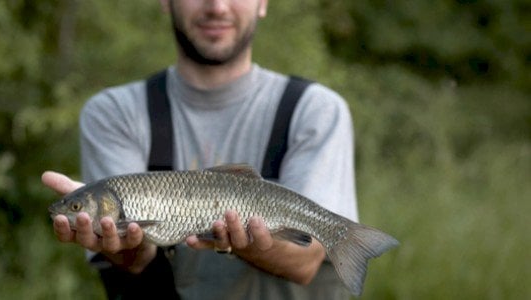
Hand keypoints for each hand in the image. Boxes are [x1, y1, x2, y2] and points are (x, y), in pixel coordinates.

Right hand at [42, 171, 156, 272]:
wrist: (130, 218)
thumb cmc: (101, 207)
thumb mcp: (84, 196)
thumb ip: (65, 187)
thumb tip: (44, 175)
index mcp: (80, 230)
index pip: (66, 234)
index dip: (61, 228)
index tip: (58, 217)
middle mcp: (95, 239)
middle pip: (86, 239)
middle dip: (84, 228)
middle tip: (82, 216)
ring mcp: (114, 242)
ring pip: (109, 243)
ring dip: (108, 232)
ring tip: (107, 220)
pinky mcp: (133, 241)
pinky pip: (134, 240)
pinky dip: (134, 234)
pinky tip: (134, 224)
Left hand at [186, 210, 325, 283]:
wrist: (282, 248)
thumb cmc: (294, 227)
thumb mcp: (310, 226)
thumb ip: (322, 227)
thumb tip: (361, 235)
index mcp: (273, 243)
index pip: (267, 241)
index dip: (261, 232)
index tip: (257, 220)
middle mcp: (253, 247)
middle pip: (242, 242)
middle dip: (235, 228)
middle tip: (229, 214)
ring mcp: (236, 245)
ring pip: (224, 244)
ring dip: (217, 233)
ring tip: (212, 220)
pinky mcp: (224, 241)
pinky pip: (209, 245)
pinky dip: (198, 242)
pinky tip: (187, 238)